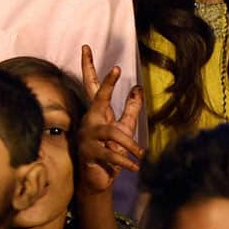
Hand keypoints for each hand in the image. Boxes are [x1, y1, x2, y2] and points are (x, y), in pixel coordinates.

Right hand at [75, 46, 144, 195]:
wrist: (98, 179)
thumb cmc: (110, 151)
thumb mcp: (124, 128)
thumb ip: (130, 109)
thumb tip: (138, 88)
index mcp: (97, 113)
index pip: (94, 86)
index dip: (93, 69)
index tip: (87, 49)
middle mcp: (89, 121)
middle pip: (98, 98)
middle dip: (106, 84)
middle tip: (116, 68)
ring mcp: (87, 137)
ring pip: (112, 132)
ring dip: (130, 145)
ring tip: (141, 154)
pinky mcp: (89, 153)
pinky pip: (110, 154)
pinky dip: (126, 161)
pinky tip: (136, 167)